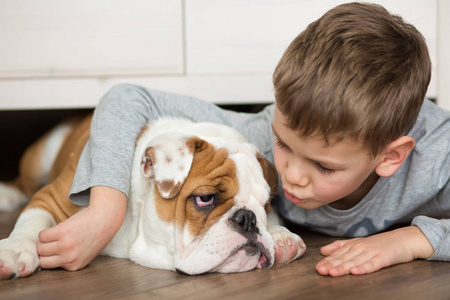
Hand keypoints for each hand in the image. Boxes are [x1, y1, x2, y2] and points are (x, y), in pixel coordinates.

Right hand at [36, 186, 125, 270]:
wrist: (105, 218)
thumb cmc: (95, 234)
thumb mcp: (84, 254)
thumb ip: (69, 259)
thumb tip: (45, 258)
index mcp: (74, 266)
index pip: (50, 267)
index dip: (51, 257)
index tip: (54, 250)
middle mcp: (69, 258)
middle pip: (41, 259)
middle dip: (44, 251)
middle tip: (53, 242)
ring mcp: (65, 245)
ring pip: (39, 248)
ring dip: (44, 242)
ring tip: (56, 236)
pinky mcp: (61, 232)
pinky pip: (42, 235)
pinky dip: (46, 232)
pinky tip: (57, 229)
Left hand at [315, 226, 433, 276]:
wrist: (404, 239)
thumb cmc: (380, 244)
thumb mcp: (358, 243)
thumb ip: (340, 246)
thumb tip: (322, 251)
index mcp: (353, 245)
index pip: (338, 255)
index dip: (327, 262)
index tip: (318, 268)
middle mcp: (360, 248)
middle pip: (344, 258)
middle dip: (331, 265)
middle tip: (321, 271)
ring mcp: (372, 252)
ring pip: (355, 261)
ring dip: (344, 267)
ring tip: (333, 273)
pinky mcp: (383, 258)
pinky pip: (372, 264)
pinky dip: (364, 268)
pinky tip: (356, 272)